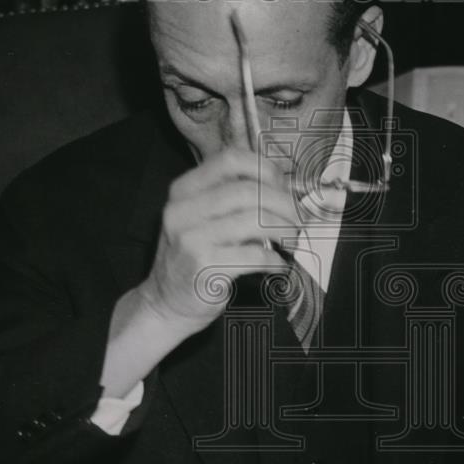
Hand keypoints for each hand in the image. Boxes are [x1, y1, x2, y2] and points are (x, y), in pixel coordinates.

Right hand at [137, 148, 298, 333]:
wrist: (165, 303)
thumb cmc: (193, 259)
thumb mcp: (200, 220)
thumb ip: (231, 201)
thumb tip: (281, 191)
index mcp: (184, 190)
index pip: (230, 160)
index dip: (265, 169)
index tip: (283, 188)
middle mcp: (183, 210)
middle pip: (248, 191)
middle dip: (284, 204)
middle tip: (297, 221)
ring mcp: (191, 238)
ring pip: (255, 220)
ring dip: (284, 230)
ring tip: (291, 242)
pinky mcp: (205, 267)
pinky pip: (255, 255)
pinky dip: (275, 260)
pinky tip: (277, 265)